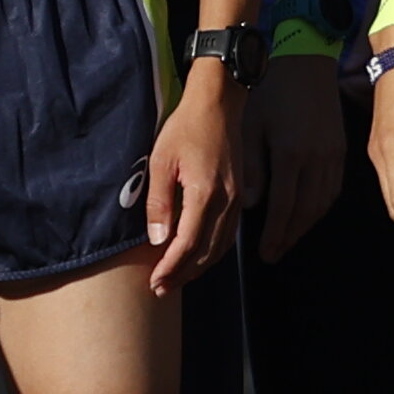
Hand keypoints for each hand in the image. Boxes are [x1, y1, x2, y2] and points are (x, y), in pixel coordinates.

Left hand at [139, 68, 239, 287]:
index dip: (170, 267)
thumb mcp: (160, 161)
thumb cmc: (185, 128)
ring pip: (220, 247)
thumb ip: (159, 202)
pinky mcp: (239, 195)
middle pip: (206, 252)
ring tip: (177, 278)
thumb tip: (157, 240)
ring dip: (199, 268)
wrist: (218, 104)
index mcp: (206, 193)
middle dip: (183, 274)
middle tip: (161, 289)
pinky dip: (213, 252)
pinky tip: (199, 257)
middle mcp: (227, 201)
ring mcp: (237, 199)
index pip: (188, 244)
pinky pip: (229, 234)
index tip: (154, 282)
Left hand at [247, 54, 349, 260]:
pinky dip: (321, 207)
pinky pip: (333, 188)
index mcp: (290, 154)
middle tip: (275, 254)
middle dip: (290, 237)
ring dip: (306, 226)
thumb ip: (249, 167)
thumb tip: (248, 205)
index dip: (274, 234)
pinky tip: (308, 214)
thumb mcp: (249, 125)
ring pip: (323, 203)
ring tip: (289, 239)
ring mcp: (332, 154)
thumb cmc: (268, 89)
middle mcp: (316, 159)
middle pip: (306, 211)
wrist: (302, 58)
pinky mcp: (340, 147)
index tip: (265, 253)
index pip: (283, 207)